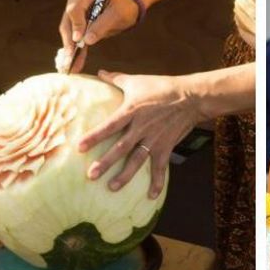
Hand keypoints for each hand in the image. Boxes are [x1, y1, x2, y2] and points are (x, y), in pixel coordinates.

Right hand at [57, 0, 141, 73]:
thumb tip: (86, 41)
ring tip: (70, 66)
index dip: (76, 25)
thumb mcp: (117, 15)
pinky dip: (74, 51)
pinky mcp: (76, 24)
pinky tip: (74, 65)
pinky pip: (73, 38)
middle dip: (68, 40)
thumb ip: (102, 26)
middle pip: (67, 21)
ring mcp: (74, 12)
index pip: (75, 8)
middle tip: (70, 58)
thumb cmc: (123, 7)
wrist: (126, 8)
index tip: (78, 39)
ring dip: (69, 49)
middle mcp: (76, 0)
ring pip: (67, 31)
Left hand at [79, 71, 200, 197]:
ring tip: (112, 187)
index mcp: (132, 111)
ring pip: (137, 161)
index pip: (109, 125)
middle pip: (120, 148)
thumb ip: (116, 79)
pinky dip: (156, 183)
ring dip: (125, 176)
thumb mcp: (137, 80)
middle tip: (91, 175)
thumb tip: (99, 72)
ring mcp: (154, 139)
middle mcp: (141, 128)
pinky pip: (160, 168)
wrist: (190, 97)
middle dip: (105, 162)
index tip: (79, 147)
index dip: (94, 136)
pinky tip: (150, 197)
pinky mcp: (166, 147)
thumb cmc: (162, 86)